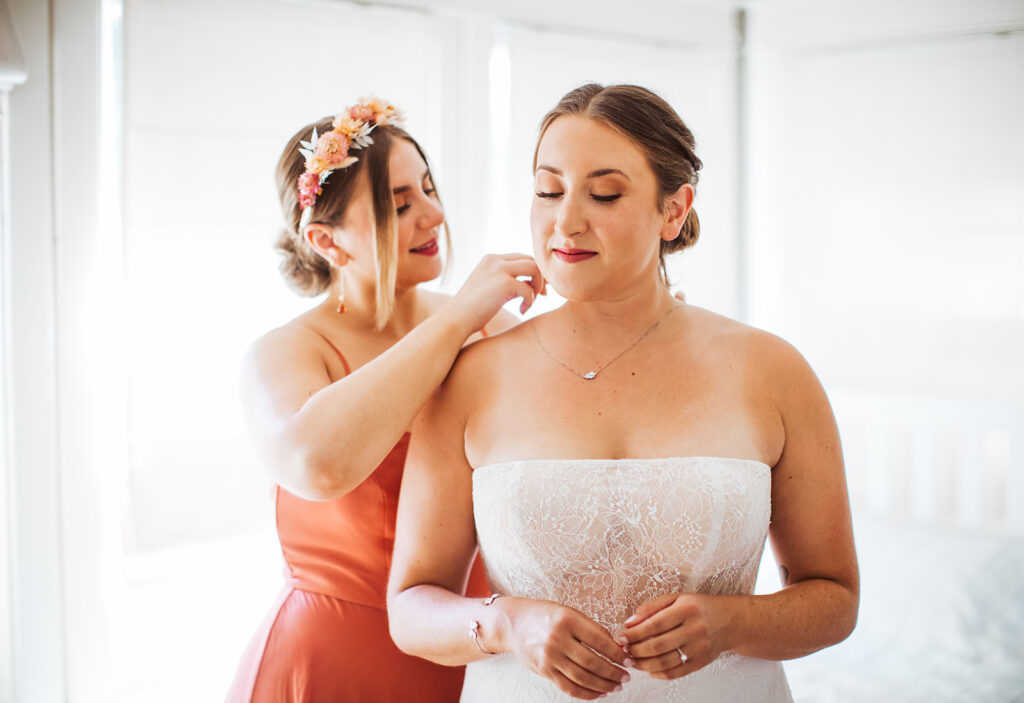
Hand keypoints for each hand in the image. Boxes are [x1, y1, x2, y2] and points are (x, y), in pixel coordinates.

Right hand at [446, 253, 544, 336]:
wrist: (454, 320)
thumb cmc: (471, 310)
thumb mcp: (488, 288)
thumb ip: (506, 281)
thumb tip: (530, 284)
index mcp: (491, 259)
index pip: (521, 257)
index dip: (533, 272)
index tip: (537, 289)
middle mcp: (495, 260)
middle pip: (531, 259)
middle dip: (540, 277)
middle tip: (542, 295)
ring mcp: (499, 270)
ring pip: (535, 268)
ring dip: (538, 285)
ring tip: (531, 302)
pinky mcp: (504, 284)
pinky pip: (529, 290)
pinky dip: (530, 302)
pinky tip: (522, 311)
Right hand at [498, 598, 629, 699]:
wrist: (513, 623)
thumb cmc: (543, 615)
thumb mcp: (567, 611)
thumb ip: (589, 627)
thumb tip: (614, 645)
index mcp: (567, 620)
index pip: (599, 640)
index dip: (617, 653)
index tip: (629, 660)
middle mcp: (557, 639)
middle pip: (592, 662)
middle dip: (613, 672)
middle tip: (626, 677)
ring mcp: (549, 657)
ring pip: (582, 677)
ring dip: (603, 685)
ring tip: (615, 686)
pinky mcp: (544, 671)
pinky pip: (568, 687)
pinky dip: (586, 694)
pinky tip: (598, 693)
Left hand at [617, 593, 733, 680]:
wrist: (729, 621)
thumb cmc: (698, 607)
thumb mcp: (676, 598)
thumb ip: (651, 607)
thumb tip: (629, 623)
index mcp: (686, 609)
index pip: (654, 624)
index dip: (635, 633)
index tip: (621, 637)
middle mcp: (694, 629)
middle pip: (658, 645)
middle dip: (636, 650)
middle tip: (624, 651)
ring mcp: (699, 648)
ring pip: (665, 662)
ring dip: (643, 664)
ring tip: (633, 660)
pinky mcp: (701, 662)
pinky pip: (676, 673)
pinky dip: (658, 673)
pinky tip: (649, 669)